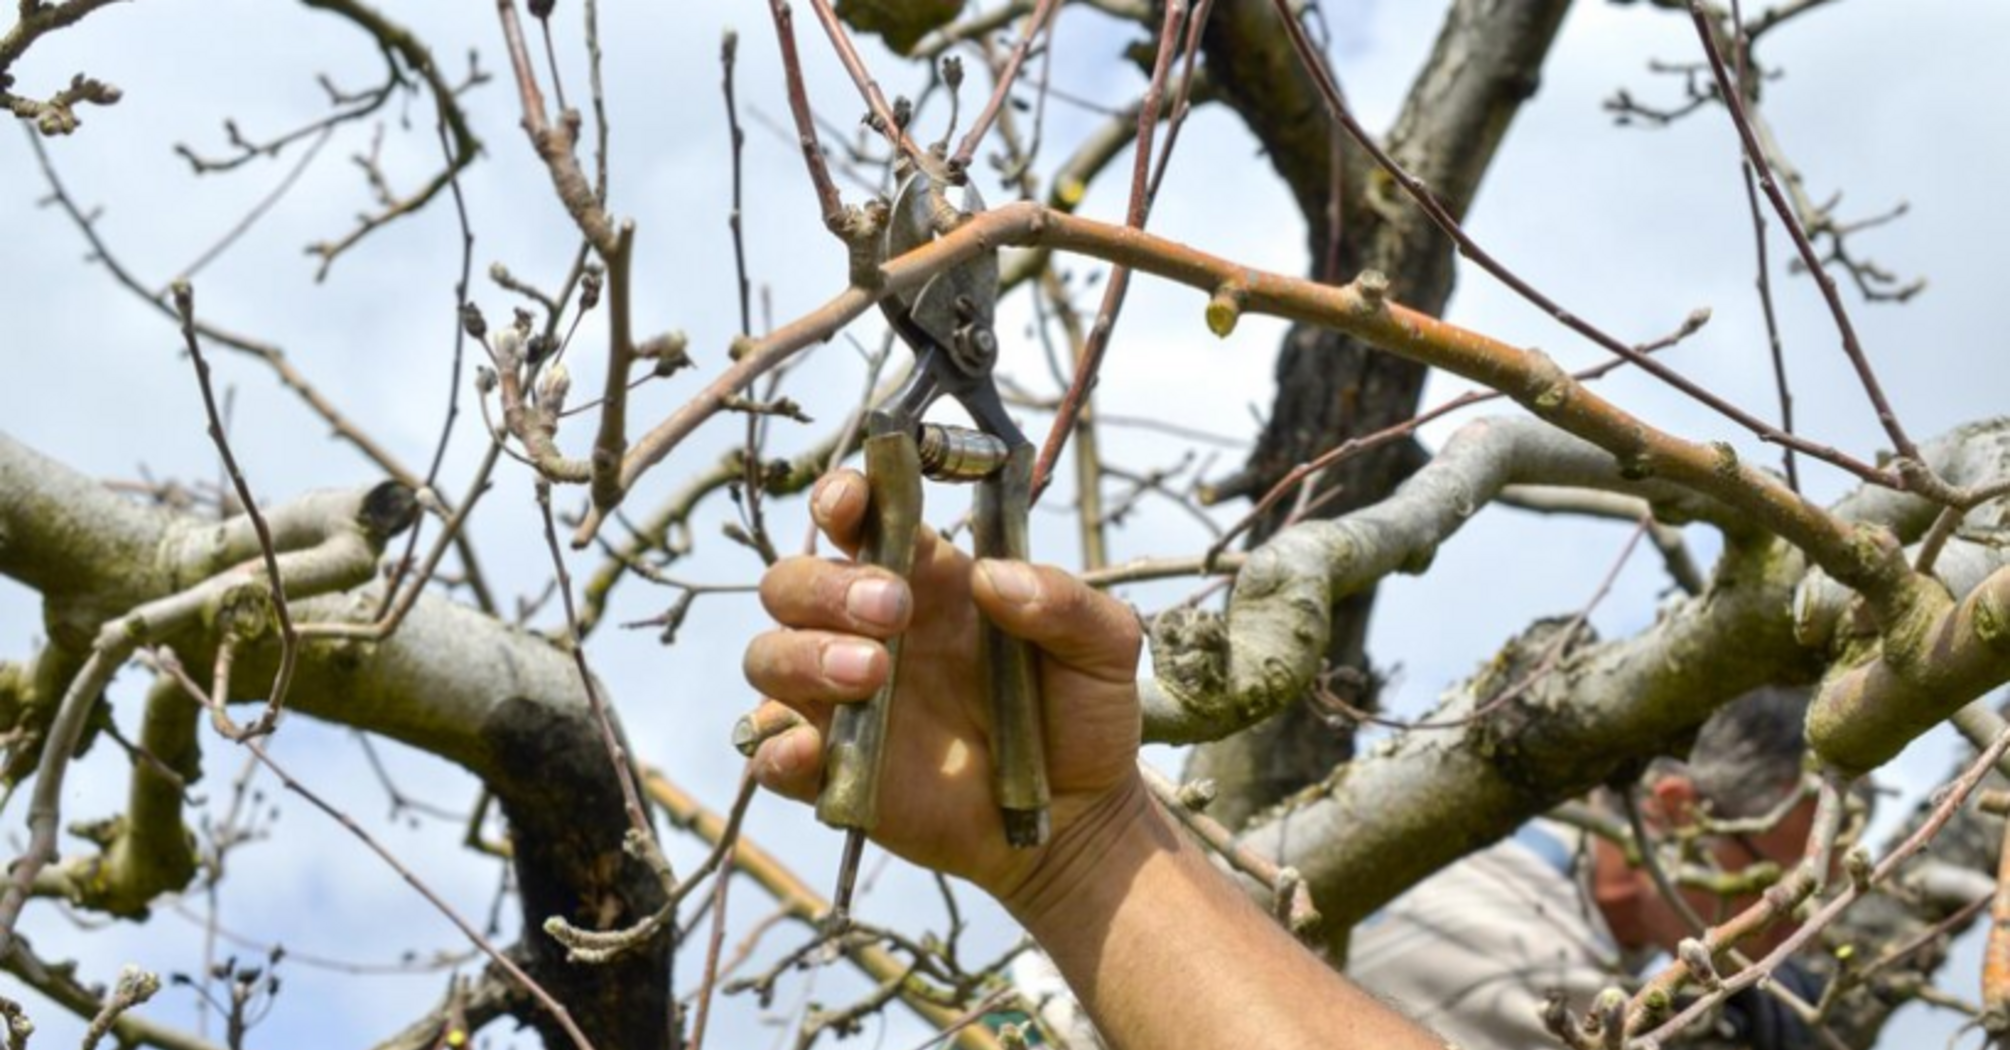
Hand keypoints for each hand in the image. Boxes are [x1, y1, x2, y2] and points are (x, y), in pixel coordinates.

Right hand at [740, 469, 1144, 905]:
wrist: (1077, 819)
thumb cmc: (1082, 716)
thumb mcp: (1105, 647)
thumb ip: (1065, 602)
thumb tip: (995, 577)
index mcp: (925, 579)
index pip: (856, 518)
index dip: (840, 497)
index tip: (849, 503)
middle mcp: (870, 630)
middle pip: (791, 582)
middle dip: (826, 586)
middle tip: (894, 611)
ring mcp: (842, 700)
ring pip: (768, 655)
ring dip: (804, 655)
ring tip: (875, 675)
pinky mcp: (830, 769)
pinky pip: (768, 749)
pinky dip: (775, 745)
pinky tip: (814, 750)